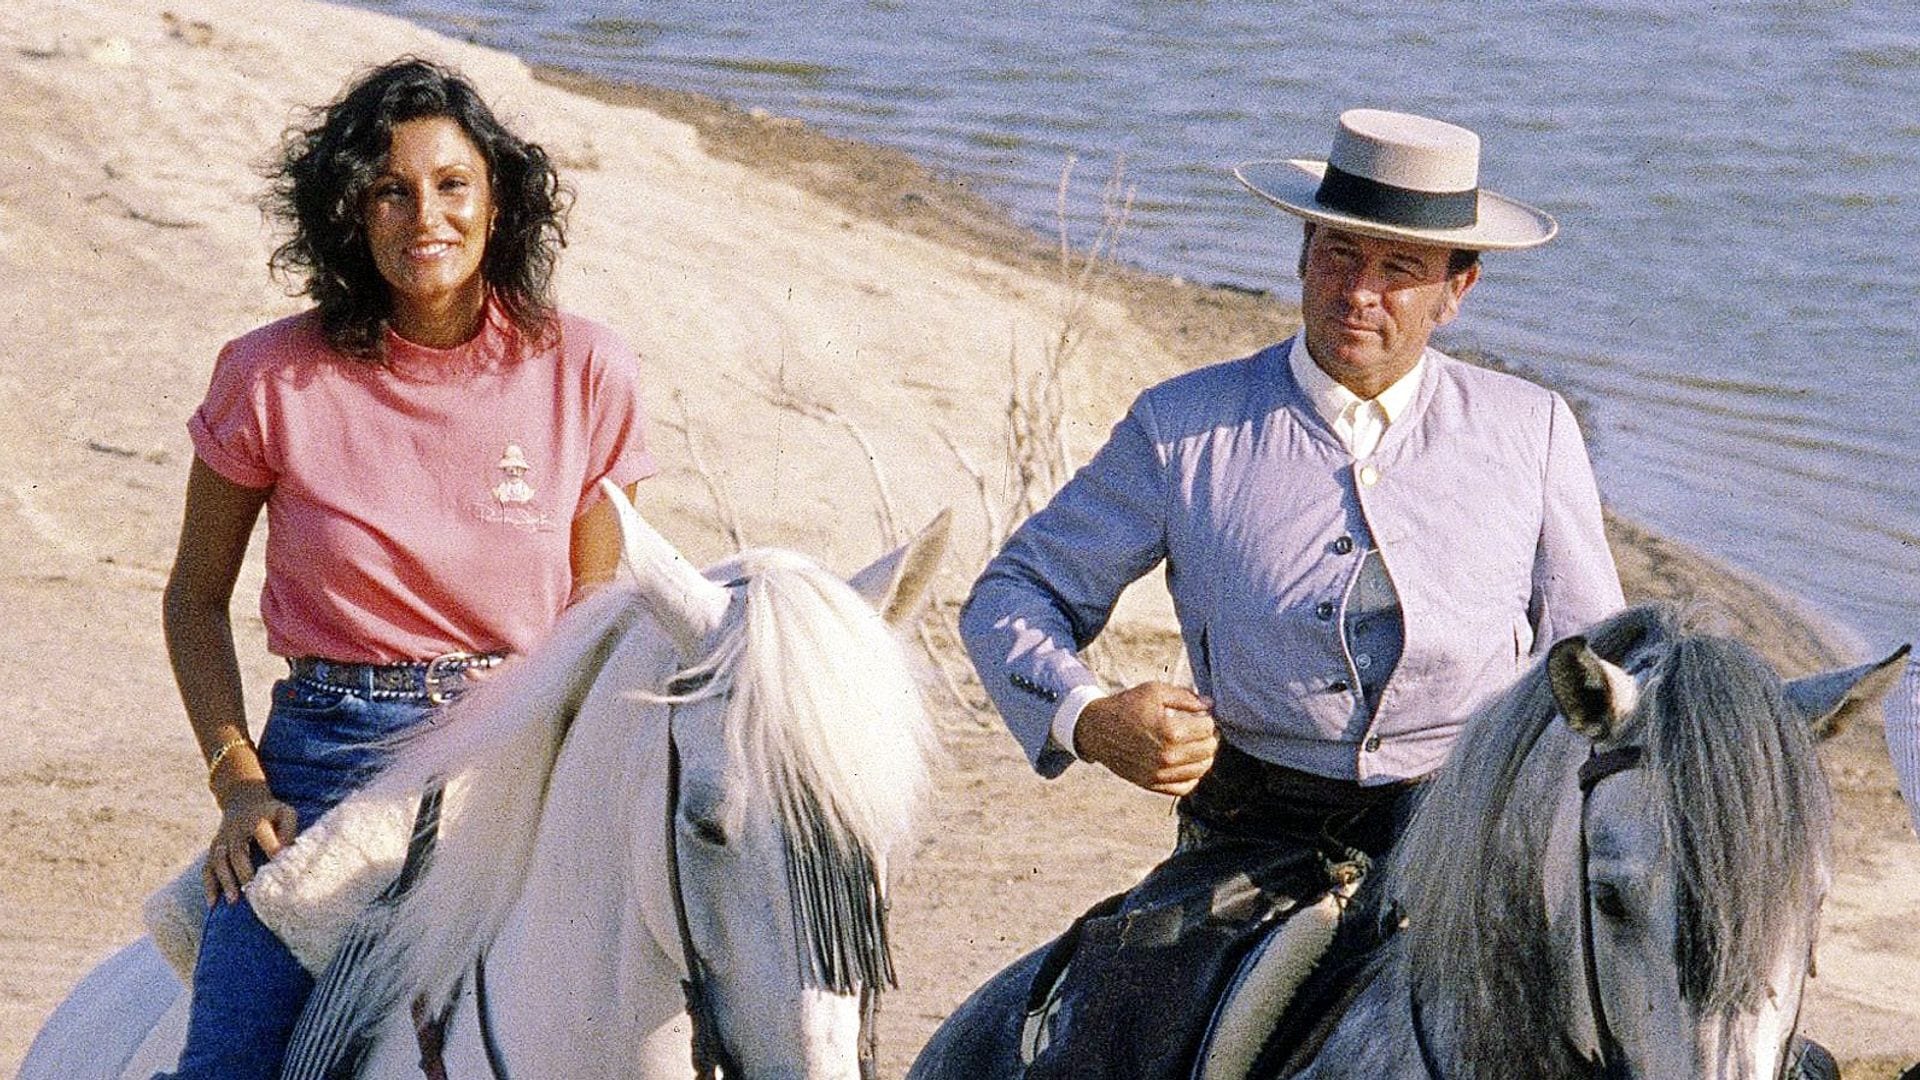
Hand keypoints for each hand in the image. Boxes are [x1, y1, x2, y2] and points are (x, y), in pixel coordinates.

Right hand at [202, 780, 297, 904]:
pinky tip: (213, 903)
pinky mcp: (213, 851)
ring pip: (218, 862)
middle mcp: (234, 832)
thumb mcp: (285, 813)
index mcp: (255, 820)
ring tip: (233, 900)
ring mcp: (221, 842)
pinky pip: (207, 868)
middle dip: (243, 872)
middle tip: (253, 890)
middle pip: (236, 852)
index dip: (268, 844)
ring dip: (225, 881)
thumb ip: (288, 829)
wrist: (242, 801)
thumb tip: (284, 853)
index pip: (259, 831)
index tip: (277, 860)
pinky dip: (209, 885)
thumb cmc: (270, 813)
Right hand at [1074, 681, 1217, 795]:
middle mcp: (1167, 756)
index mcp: (1170, 731)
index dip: (1207, 719)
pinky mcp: (1152, 784)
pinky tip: (1188, 763)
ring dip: (1204, 756)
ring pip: (1200, 769)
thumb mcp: (1155, 692)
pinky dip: (1192, 776)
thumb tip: (1210, 704)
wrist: (1098, 729)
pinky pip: (1184, 787)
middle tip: (1201, 729)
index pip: (1208, 728)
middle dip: (1209, 737)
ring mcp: (1160, 773)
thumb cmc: (1126, 707)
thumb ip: (1186, 697)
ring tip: (1197, 745)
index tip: (1201, 715)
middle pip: (1208, 749)